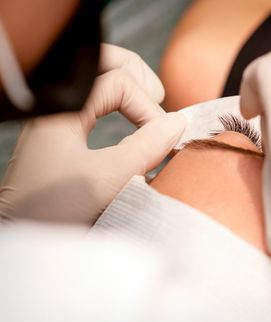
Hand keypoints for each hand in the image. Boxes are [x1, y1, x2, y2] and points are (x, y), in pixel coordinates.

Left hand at [0, 44, 185, 223]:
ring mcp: (58, 118)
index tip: (163, 139)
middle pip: (104, 64)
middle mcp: (58, 104)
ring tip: (149, 113)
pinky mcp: (62, 136)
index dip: (147, 107)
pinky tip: (132, 126)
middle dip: (137, 77)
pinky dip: (120, 108)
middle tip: (159, 99)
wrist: (22, 237)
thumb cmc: (51, 210)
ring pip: (100, 82)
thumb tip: (178, 123)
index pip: (119, 82)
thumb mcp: (106, 178)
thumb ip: (146, 147)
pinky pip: (95, 104)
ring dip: (130, 93)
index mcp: (62, 105)